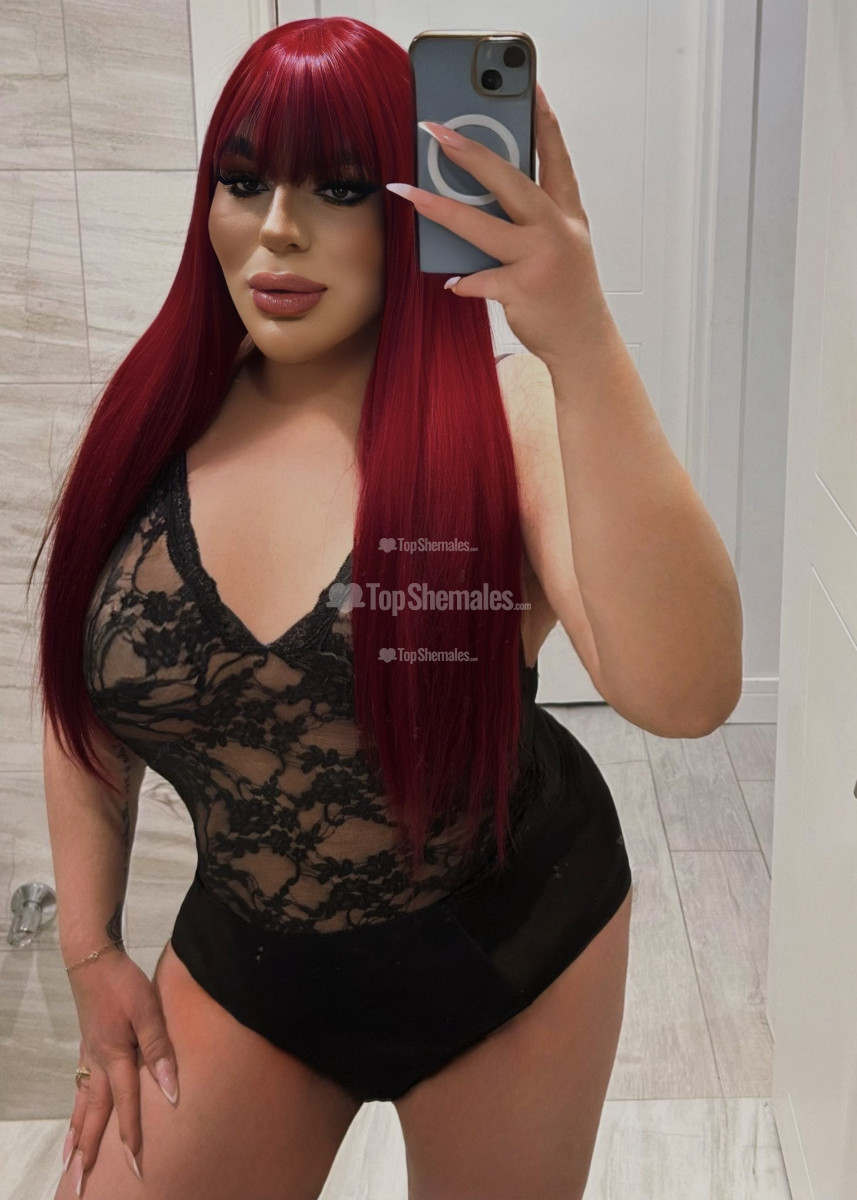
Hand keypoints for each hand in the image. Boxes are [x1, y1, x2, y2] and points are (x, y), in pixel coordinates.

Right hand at [63, 950, 178, 1189]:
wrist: (92, 958)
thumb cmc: (123, 982)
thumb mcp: (148, 1010)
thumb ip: (159, 1049)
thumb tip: (170, 1089)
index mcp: (115, 1055)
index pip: (126, 1103)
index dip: (131, 1134)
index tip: (135, 1164)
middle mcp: (98, 1062)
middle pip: (94, 1114)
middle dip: (90, 1151)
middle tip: (81, 1184)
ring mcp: (89, 1055)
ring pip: (81, 1105)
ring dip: (77, 1136)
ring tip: (70, 1165)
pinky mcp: (88, 1047)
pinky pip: (79, 1089)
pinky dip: (75, 1111)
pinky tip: (75, 1120)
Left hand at [386, 81, 614, 368]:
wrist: (583, 342)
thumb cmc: (565, 290)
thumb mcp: (559, 244)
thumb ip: (527, 218)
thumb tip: (474, 195)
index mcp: (567, 212)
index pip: (555, 156)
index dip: (543, 120)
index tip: (528, 86)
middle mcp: (557, 230)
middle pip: (511, 182)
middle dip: (471, 153)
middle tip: (437, 131)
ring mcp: (541, 259)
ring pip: (484, 227)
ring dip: (441, 209)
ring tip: (409, 193)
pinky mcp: (523, 290)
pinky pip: (480, 279)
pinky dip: (464, 281)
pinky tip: (452, 282)